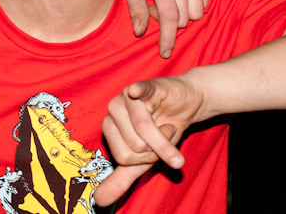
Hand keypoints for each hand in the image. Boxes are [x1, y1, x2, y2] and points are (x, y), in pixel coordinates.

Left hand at [94, 77, 203, 205]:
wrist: (187, 104)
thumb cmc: (164, 129)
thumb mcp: (142, 160)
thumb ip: (121, 179)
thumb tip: (98, 202)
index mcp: (109, 127)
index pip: (123, 157)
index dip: (145, 158)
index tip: (155, 150)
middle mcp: (113, 109)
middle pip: (133, 145)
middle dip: (156, 148)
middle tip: (163, 136)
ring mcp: (126, 96)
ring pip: (143, 129)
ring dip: (166, 134)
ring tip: (169, 125)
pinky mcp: (144, 85)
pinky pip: (139, 93)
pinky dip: (144, 97)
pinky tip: (150, 99)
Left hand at [116, 0, 210, 57]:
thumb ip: (135, 8)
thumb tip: (140, 32)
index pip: (170, 16)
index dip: (168, 38)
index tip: (165, 52)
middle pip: (184, 17)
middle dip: (168, 20)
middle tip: (151, 5)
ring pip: (197, 11)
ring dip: (181, 12)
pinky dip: (191, 2)